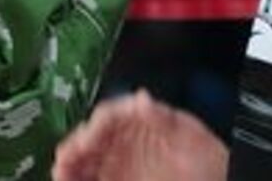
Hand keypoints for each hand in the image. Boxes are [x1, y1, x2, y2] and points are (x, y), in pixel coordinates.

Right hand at [52, 91, 228, 180]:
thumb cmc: (210, 160)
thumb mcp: (190, 133)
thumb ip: (163, 117)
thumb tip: (141, 99)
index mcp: (139, 121)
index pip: (107, 117)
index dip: (93, 126)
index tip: (87, 138)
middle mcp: (125, 142)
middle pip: (89, 140)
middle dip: (73, 147)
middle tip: (65, 159)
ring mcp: (119, 165)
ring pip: (84, 162)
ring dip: (69, 165)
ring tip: (61, 173)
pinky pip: (89, 179)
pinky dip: (76, 178)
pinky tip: (68, 179)